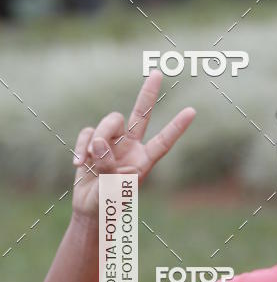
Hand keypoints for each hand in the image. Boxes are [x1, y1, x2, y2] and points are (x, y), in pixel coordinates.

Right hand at [71, 71, 195, 218]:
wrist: (90, 208)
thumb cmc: (108, 204)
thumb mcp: (111, 189)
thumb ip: (108, 166)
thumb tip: (100, 142)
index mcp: (144, 160)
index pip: (163, 141)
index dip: (177, 127)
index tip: (192, 111)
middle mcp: (131, 147)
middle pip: (141, 115)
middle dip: (148, 94)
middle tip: (158, 73)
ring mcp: (112, 143)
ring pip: (109, 123)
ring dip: (98, 139)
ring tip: (91, 161)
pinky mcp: (92, 142)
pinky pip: (87, 132)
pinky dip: (81, 146)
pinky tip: (78, 164)